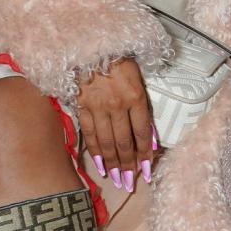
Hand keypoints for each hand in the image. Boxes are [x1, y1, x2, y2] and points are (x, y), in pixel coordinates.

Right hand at [78, 57, 153, 191]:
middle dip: (129, 166)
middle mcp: (118, 105)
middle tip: (132, 184)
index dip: (145, 155)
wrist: (91, 46)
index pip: (143, 133)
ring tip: (118, 181)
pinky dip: (96, 152)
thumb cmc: (120, 60)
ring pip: (108, 143)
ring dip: (113, 165)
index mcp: (136, 96)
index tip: (148, 171)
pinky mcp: (82, 107)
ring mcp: (98, 108)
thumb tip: (148, 136)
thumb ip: (143, 106)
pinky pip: (90, 134)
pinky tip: (101, 166)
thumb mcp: (139, 77)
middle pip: (125, 143)